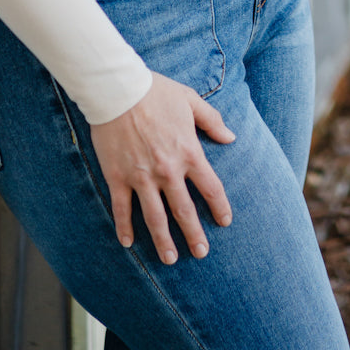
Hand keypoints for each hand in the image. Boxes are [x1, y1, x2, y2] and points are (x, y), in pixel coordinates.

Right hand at [90, 72, 234, 263]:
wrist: (118, 90)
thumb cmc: (156, 91)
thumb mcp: (190, 100)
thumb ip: (212, 120)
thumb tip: (231, 137)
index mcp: (189, 152)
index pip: (211, 188)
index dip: (219, 207)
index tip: (224, 222)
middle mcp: (168, 170)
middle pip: (184, 210)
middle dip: (194, 234)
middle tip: (201, 253)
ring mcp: (142, 176)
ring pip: (155, 217)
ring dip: (163, 240)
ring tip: (170, 259)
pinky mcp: (118, 177)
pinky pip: (122, 208)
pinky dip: (124, 227)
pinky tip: (128, 243)